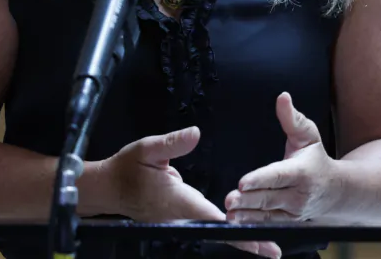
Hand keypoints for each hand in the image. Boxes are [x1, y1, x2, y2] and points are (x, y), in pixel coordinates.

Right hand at [102, 127, 280, 258]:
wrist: (108, 189)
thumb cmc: (126, 168)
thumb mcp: (147, 149)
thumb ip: (172, 142)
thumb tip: (196, 133)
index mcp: (177, 200)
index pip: (211, 218)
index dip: (235, 228)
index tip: (256, 236)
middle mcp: (180, 217)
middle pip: (218, 233)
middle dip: (245, 242)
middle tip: (273, 251)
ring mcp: (178, 222)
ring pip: (212, 234)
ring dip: (238, 239)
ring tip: (266, 245)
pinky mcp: (177, 221)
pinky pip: (205, 228)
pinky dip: (224, 232)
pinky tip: (240, 232)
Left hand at [225, 93, 340, 223]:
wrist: (334, 191)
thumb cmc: (316, 159)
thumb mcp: (308, 135)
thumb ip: (292, 118)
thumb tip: (282, 97)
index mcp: (301, 172)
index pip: (278, 176)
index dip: (260, 179)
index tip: (243, 182)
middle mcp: (298, 194)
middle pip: (269, 198)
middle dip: (248, 200)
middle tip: (229, 200)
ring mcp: (293, 212)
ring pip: (267, 215)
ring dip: (247, 216)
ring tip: (229, 214)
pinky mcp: (288, 223)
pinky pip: (269, 225)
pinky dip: (253, 225)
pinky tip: (237, 224)